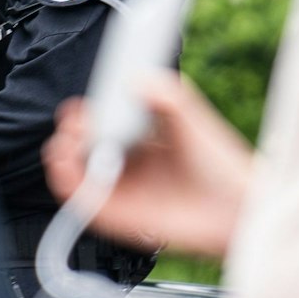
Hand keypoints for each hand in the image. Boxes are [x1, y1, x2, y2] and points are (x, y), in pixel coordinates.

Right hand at [45, 71, 252, 258]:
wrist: (237, 207)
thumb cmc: (222, 166)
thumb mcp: (192, 119)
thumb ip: (166, 96)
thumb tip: (137, 79)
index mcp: (142, 141)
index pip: (102, 125)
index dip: (86, 116)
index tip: (80, 105)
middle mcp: (129, 166)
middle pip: (83, 150)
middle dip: (70, 134)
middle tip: (74, 123)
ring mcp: (123, 192)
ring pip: (77, 176)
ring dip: (61, 158)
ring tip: (64, 144)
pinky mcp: (120, 218)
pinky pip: (84, 205)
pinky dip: (70, 189)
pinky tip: (68, 171)